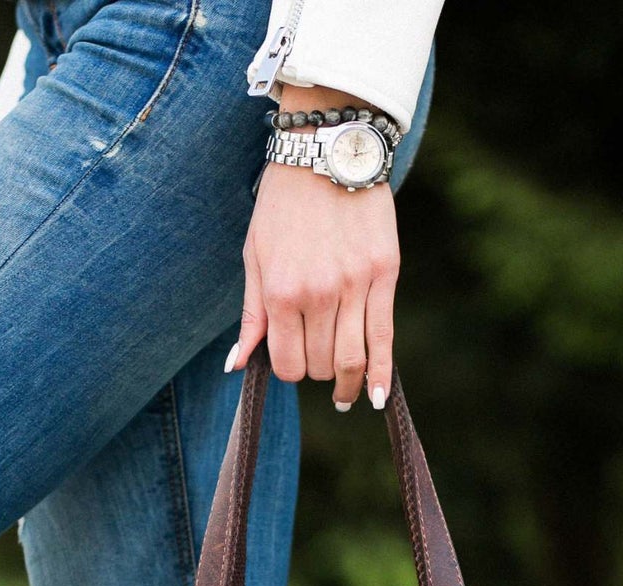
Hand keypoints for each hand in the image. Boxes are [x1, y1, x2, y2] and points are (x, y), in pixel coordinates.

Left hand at [227, 86, 399, 410]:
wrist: (326, 151)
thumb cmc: (283, 205)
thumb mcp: (254, 256)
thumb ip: (251, 315)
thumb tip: (238, 365)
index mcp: (280, 293)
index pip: (287, 364)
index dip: (289, 370)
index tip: (292, 360)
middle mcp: (317, 294)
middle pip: (320, 365)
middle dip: (316, 370)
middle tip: (317, 358)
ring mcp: (354, 286)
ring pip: (350, 359)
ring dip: (344, 380)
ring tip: (342, 390)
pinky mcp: (384, 273)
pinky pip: (384, 337)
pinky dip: (380, 374)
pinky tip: (376, 396)